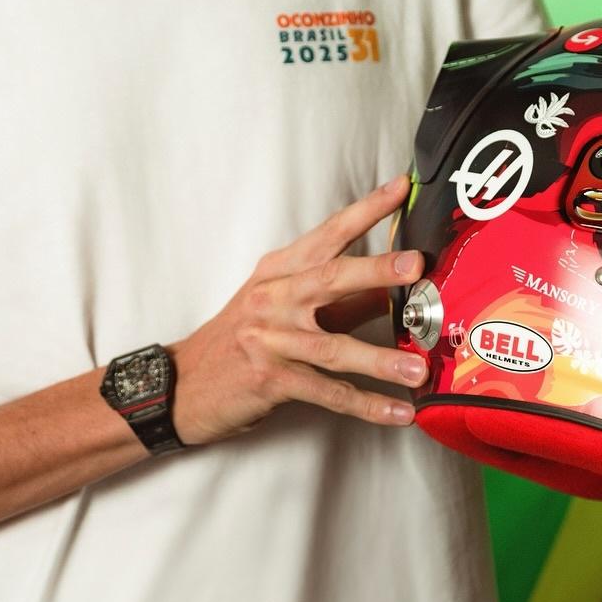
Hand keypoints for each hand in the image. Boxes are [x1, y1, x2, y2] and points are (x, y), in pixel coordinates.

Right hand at [171, 174, 427, 445]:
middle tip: (416, 265)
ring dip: (379, 361)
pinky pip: (326, 393)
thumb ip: (337, 300)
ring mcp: (270, 340)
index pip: (328, 235)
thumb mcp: (281, 307)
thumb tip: (394, 291)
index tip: (402, 188)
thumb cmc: (239, 340)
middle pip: (330, 279)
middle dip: (376, 270)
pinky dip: (365, 405)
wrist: (182, 383)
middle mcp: (273, 299)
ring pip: (332, 347)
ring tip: (419, 370)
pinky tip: (396, 412)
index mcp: (278, 272)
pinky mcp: (270, 380)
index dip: (366, 210)